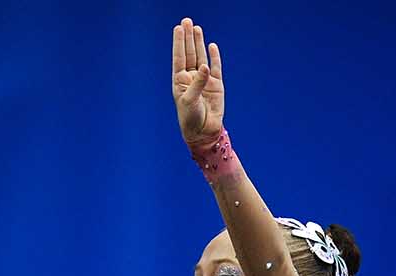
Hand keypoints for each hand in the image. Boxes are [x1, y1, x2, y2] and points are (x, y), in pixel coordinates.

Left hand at [171, 19, 224, 145]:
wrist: (203, 133)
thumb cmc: (191, 119)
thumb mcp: (189, 101)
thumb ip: (197, 83)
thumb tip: (204, 66)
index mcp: (180, 81)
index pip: (179, 57)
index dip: (179, 43)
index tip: (178, 28)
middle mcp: (191, 78)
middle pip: (190, 53)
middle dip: (189, 37)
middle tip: (187, 21)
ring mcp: (204, 80)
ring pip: (201, 57)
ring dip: (199, 43)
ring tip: (197, 28)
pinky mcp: (216, 85)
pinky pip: (216, 68)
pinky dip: (214, 57)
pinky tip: (211, 46)